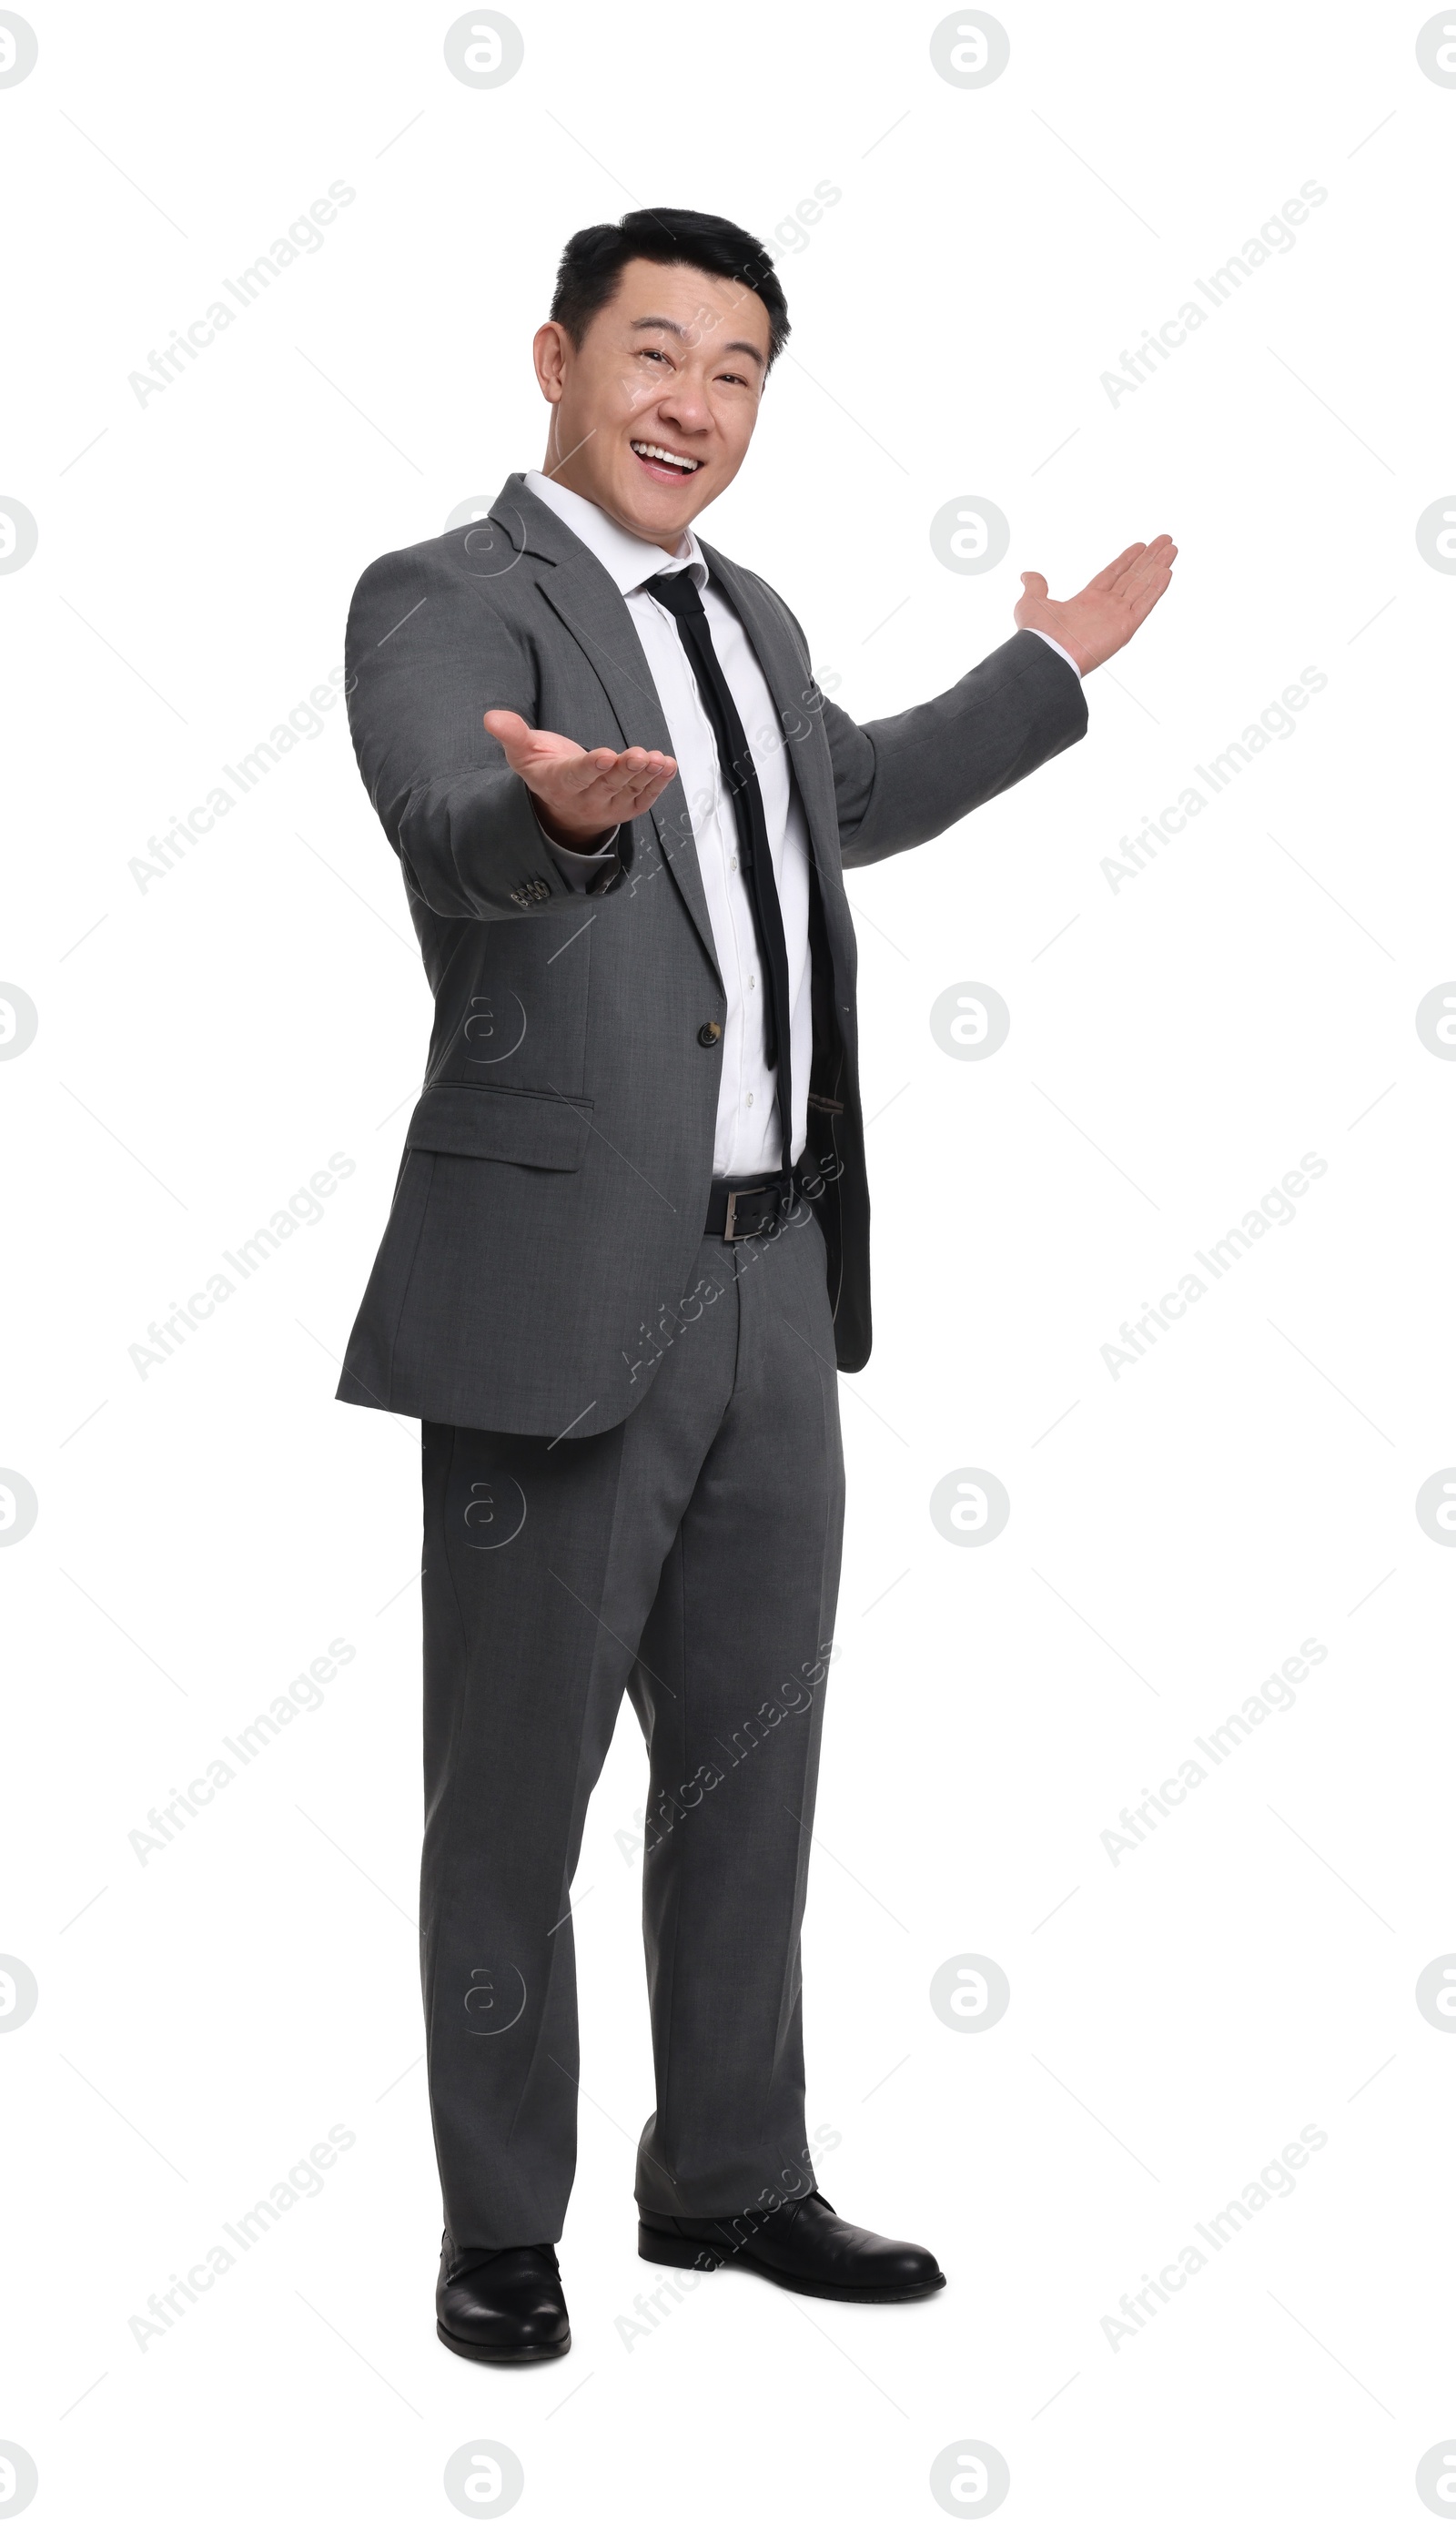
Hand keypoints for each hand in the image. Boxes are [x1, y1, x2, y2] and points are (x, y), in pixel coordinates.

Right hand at [483, 709, 677, 846]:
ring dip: (646, 775)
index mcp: (560, 785)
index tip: (606, 755)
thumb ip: (512, 734)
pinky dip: (659, 783)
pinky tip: (668, 766)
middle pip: (608, 784)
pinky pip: (645, 797)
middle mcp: (586, 799)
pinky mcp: (628, 807)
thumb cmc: (545, 769)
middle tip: (640, 756)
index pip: (577, 777)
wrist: (563, 805)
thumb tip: (491, 718)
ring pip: (630, 790)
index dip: (592, 768)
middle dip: (625, 770)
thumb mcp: (524, 752)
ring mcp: (610, 806)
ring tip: (659, 760)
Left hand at [1013, 535, 1176, 675]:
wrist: (1045, 653)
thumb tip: (1027, 575)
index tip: (1141, 545)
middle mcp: (1106, 607)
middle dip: (1150, 558)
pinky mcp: (1125, 627)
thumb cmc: (1037, 633)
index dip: (1127, 559)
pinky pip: (1145, 603)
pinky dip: (1157, 588)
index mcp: (1088, 601)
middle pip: (1133, 576)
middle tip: (1166, 540)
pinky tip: (1167, 571)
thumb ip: (1035, 586)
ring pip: (1143, 585)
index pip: (1113, 574)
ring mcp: (1117, 616)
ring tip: (1173, 549)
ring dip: (1158, 566)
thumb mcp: (1032, 602)